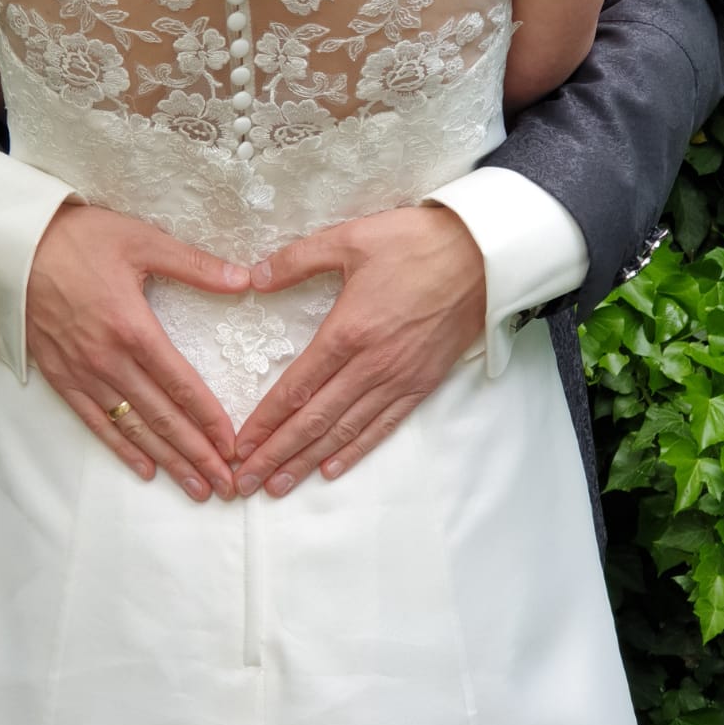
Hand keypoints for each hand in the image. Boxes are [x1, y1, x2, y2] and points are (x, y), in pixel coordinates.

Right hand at [25, 205, 248, 501]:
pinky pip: (95, 422)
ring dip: (167, 461)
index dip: (211, 420)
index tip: (234, 447)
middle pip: (162, 418)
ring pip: (133, 428)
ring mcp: (83, 373)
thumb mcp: (141, 241)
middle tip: (227, 486)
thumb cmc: (79, 239)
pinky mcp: (60, 377)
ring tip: (196, 488)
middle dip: (198, 454)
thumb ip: (194, 265)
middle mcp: (109, 360)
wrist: (12, 248)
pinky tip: (144, 470)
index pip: (182, 386)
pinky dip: (121, 448)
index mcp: (134, 328)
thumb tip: (244, 279)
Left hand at [232, 207, 485, 496]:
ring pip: (345, 430)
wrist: (483, 255)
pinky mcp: (423, 383)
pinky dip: (355, 450)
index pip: (296, 388)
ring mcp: (399, 378)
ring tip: (279, 486)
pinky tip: (331, 469)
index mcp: (347, 331)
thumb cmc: (416, 242)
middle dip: (277, 454)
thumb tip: (253, 277)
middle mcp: (371, 364)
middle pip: (315, 420)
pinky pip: (384, 425)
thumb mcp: (350, 238)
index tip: (240, 446)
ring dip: (308, 461)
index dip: (265, 421)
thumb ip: (297, 259)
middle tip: (248, 482)